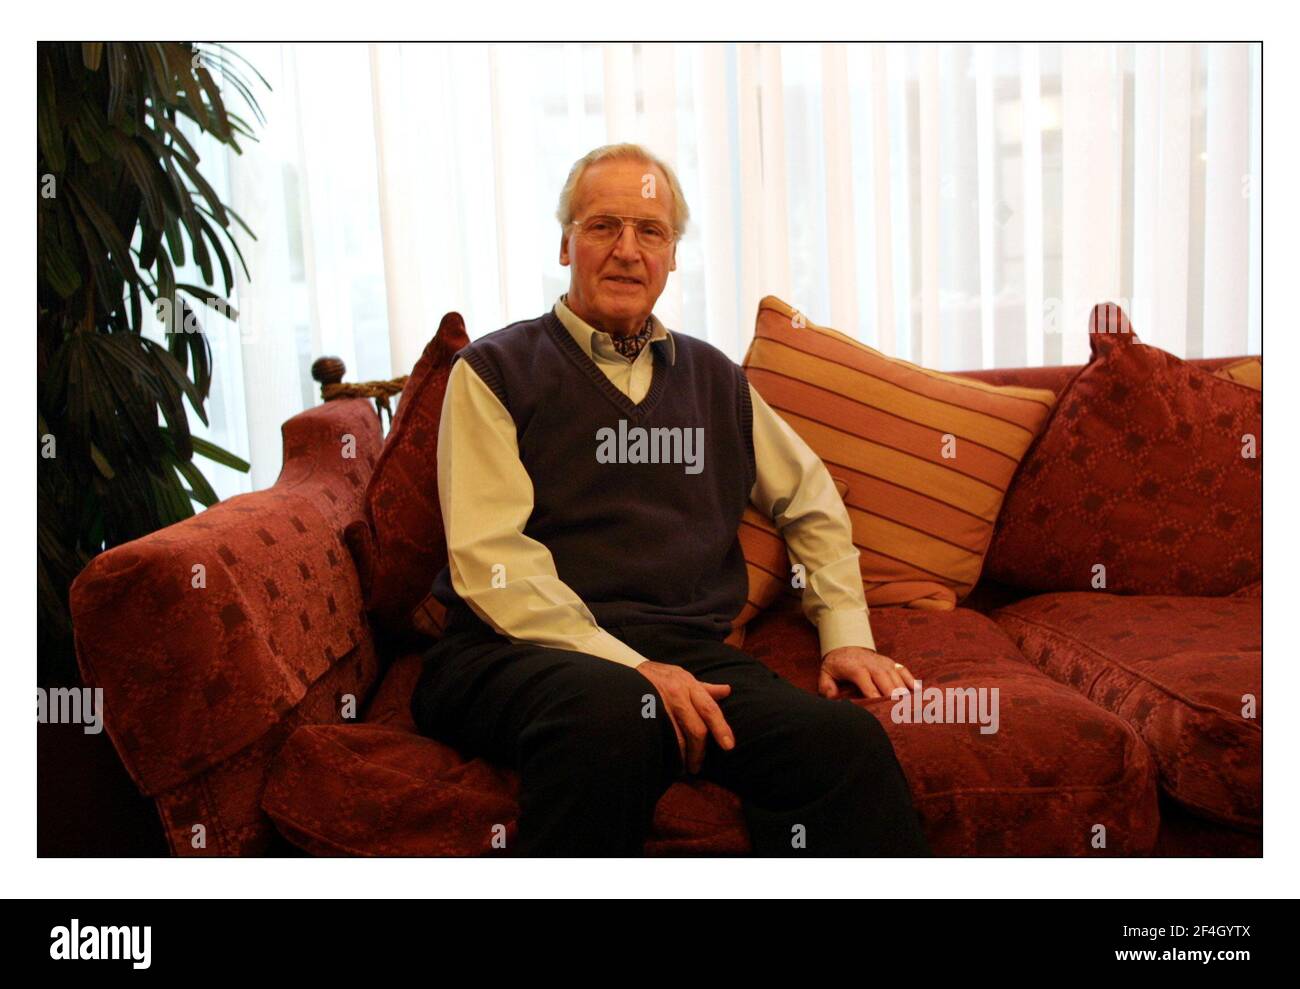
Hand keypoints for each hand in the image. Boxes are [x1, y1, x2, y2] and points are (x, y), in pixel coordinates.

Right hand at [635, 660, 734, 774]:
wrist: (626, 669)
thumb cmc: (659, 676)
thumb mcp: (682, 676)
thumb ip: (704, 688)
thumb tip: (727, 690)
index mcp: (688, 684)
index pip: (710, 709)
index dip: (721, 728)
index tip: (729, 746)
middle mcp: (676, 693)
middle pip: (695, 729)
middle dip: (699, 752)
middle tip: (696, 766)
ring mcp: (659, 703)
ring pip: (677, 737)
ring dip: (682, 755)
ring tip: (681, 766)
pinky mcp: (644, 714)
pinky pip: (659, 736)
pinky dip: (666, 750)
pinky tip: (666, 758)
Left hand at [819, 646, 916, 700]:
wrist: (846, 647)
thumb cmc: (837, 666)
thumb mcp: (826, 674)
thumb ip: (826, 686)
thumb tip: (832, 698)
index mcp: (856, 668)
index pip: (867, 683)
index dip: (874, 695)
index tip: (880, 708)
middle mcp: (872, 664)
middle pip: (886, 680)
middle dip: (893, 696)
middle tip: (900, 712)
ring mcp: (884, 663)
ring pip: (897, 677)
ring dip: (904, 691)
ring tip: (912, 707)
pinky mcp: (891, 663)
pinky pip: (904, 671)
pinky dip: (911, 680)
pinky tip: (918, 692)